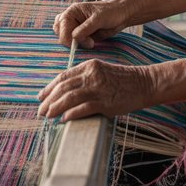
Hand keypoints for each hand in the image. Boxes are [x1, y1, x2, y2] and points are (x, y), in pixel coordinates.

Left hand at [37, 59, 153, 120]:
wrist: (144, 83)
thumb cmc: (123, 80)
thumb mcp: (101, 71)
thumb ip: (85, 78)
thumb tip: (66, 92)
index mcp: (89, 66)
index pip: (63, 77)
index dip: (49, 87)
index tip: (41, 97)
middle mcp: (91, 75)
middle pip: (63, 88)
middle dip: (48, 100)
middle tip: (40, 110)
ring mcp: (98, 89)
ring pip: (69, 98)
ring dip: (55, 108)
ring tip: (47, 116)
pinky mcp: (105, 102)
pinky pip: (83, 108)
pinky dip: (71, 114)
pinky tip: (63, 119)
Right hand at [53, 0, 126, 48]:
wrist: (121, 15)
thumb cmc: (111, 12)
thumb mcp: (98, 19)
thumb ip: (86, 28)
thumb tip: (74, 37)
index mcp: (72, 11)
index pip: (61, 27)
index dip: (67, 37)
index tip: (78, 44)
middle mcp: (71, 19)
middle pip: (59, 33)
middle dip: (70, 40)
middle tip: (87, 42)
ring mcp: (75, 27)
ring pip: (64, 38)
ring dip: (74, 43)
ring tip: (89, 42)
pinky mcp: (81, 35)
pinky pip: (73, 42)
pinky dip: (78, 45)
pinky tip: (89, 42)